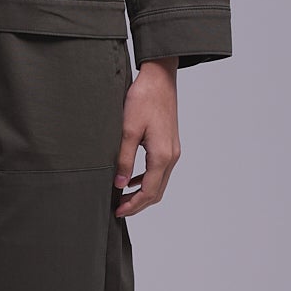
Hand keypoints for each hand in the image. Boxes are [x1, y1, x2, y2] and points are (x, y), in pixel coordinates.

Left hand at [114, 55, 179, 215]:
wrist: (160, 78)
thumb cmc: (144, 99)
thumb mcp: (128, 129)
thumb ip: (124, 159)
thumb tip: (120, 184)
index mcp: (162, 155)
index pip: (149, 191)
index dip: (133, 205)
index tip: (117, 211)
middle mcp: (171, 155)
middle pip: (157, 191)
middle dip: (138, 203)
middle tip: (118, 209)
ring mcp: (173, 150)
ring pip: (160, 182)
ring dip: (143, 193)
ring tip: (123, 197)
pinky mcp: (170, 144)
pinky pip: (160, 170)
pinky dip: (147, 179)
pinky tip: (132, 178)